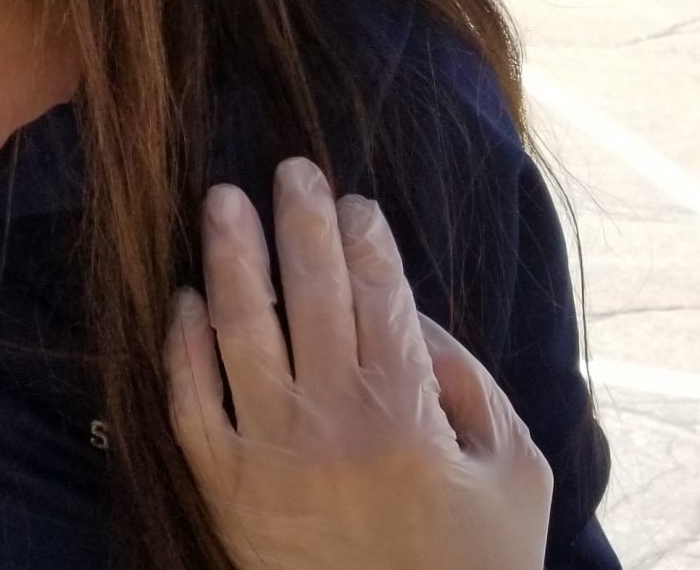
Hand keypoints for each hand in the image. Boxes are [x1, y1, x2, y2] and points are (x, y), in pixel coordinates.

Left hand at [166, 157, 551, 569]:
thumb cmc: (471, 563)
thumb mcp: (516, 474)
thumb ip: (474, 387)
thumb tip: (419, 319)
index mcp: (407, 411)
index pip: (381, 298)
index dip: (365, 240)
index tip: (353, 202)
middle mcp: (332, 418)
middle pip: (310, 294)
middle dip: (300, 222)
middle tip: (289, 169)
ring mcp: (269, 450)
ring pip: (240, 328)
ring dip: (230, 256)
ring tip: (222, 200)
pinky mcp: (223, 485)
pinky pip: (191, 401)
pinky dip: (183, 345)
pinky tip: (185, 299)